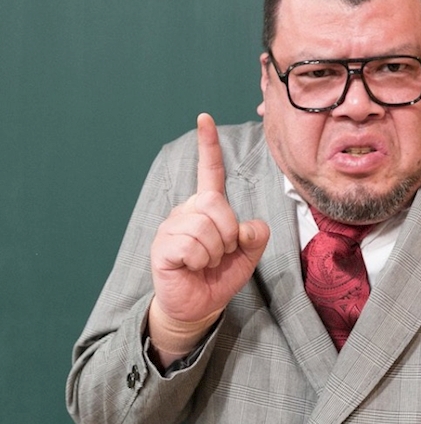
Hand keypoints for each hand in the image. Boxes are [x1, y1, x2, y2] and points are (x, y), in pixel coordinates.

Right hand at [150, 113, 269, 323]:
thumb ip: (256, 235)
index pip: (210, 172)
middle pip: (217, 205)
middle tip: (220, 253)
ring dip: (215, 252)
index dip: (209, 146)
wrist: (200, 305)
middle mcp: (187, 210)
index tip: (205, 118)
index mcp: (208, 207)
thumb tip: (246, 227)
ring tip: (205, 262)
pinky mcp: (162, 246)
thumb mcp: (249, 254)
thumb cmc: (221, 275)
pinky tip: (192, 268)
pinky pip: (191, 246)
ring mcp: (172, 227)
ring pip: (205, 227)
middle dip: (228, 234)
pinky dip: (200, 261)